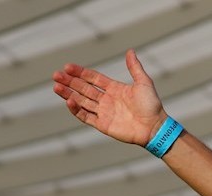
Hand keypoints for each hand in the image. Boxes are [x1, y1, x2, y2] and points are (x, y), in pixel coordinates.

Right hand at [52, 50, 166, 144]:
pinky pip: (86, 116)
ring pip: (81, 101)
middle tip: (56, 75)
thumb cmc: (152, 105)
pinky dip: (76, 110)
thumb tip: (130, 50)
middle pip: (84, 89)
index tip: (67, 67)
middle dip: (70, 82)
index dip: (81, 73)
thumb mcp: (144, 83)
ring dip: (68, 94)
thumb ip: (134, 68)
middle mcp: (107, 100)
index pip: (93, 78)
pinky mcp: (103, 125)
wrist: (155, 127)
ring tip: (56, 87)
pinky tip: (69, 101)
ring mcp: (104, 112)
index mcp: (115, 89)